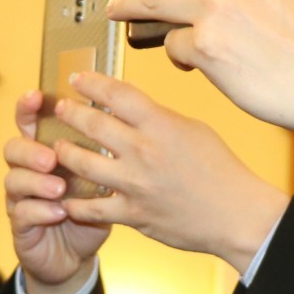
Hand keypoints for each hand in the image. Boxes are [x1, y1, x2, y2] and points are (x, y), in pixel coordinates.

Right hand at [4, 89, 111, 293]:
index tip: (37, 97)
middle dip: (31, 150)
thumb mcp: (99, 180)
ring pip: (14, 179)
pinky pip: (22, 213)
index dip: (29, 108)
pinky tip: (59, 212)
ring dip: (37, 182)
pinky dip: (41, 211)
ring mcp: (20, 198)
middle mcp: (28, 170)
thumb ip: (101, 156)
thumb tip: (122, 126)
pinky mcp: (21, 225)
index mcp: (45, 151)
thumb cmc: (88, 210)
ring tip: (59, 188)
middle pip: (14, 148)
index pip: (30, 122)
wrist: (75, 256)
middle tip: (52, 158)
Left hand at [48, 72, 287, 275]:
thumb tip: (133, 111)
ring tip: (58, 147)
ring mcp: (135, 184)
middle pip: (92, 123)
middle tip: (61, 108)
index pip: (116, 93)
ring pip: (82, 163)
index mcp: (161, 125)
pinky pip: (92, 208)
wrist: (236, 215)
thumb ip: (160, 119)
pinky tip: (66, 198)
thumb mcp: (194, 130)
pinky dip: (75, 203)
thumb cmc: (221, 172)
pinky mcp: (132, 214)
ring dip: (64, 152)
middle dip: (69, 112)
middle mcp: (143, 151)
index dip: (91, 82)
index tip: (77, 78)